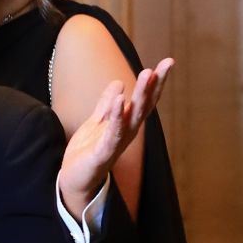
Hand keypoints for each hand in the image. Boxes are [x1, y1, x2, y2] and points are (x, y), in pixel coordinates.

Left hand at [57, 60, 172, 220]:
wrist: (74, 179)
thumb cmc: (87, 152)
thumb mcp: (96, 123)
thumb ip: (107, 105)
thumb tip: (119, 83)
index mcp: (126, 124)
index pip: (144, 100)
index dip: (156, 82)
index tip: (168, 62)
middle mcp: (126, 132)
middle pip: (143, 106)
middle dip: (152, 86)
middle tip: (161, 66)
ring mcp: (116, 143)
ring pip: (132, 117)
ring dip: (140, 96)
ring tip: (146, 74)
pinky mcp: (103, 153)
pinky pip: (112, 133)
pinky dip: (117, 117)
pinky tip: (121, 100)